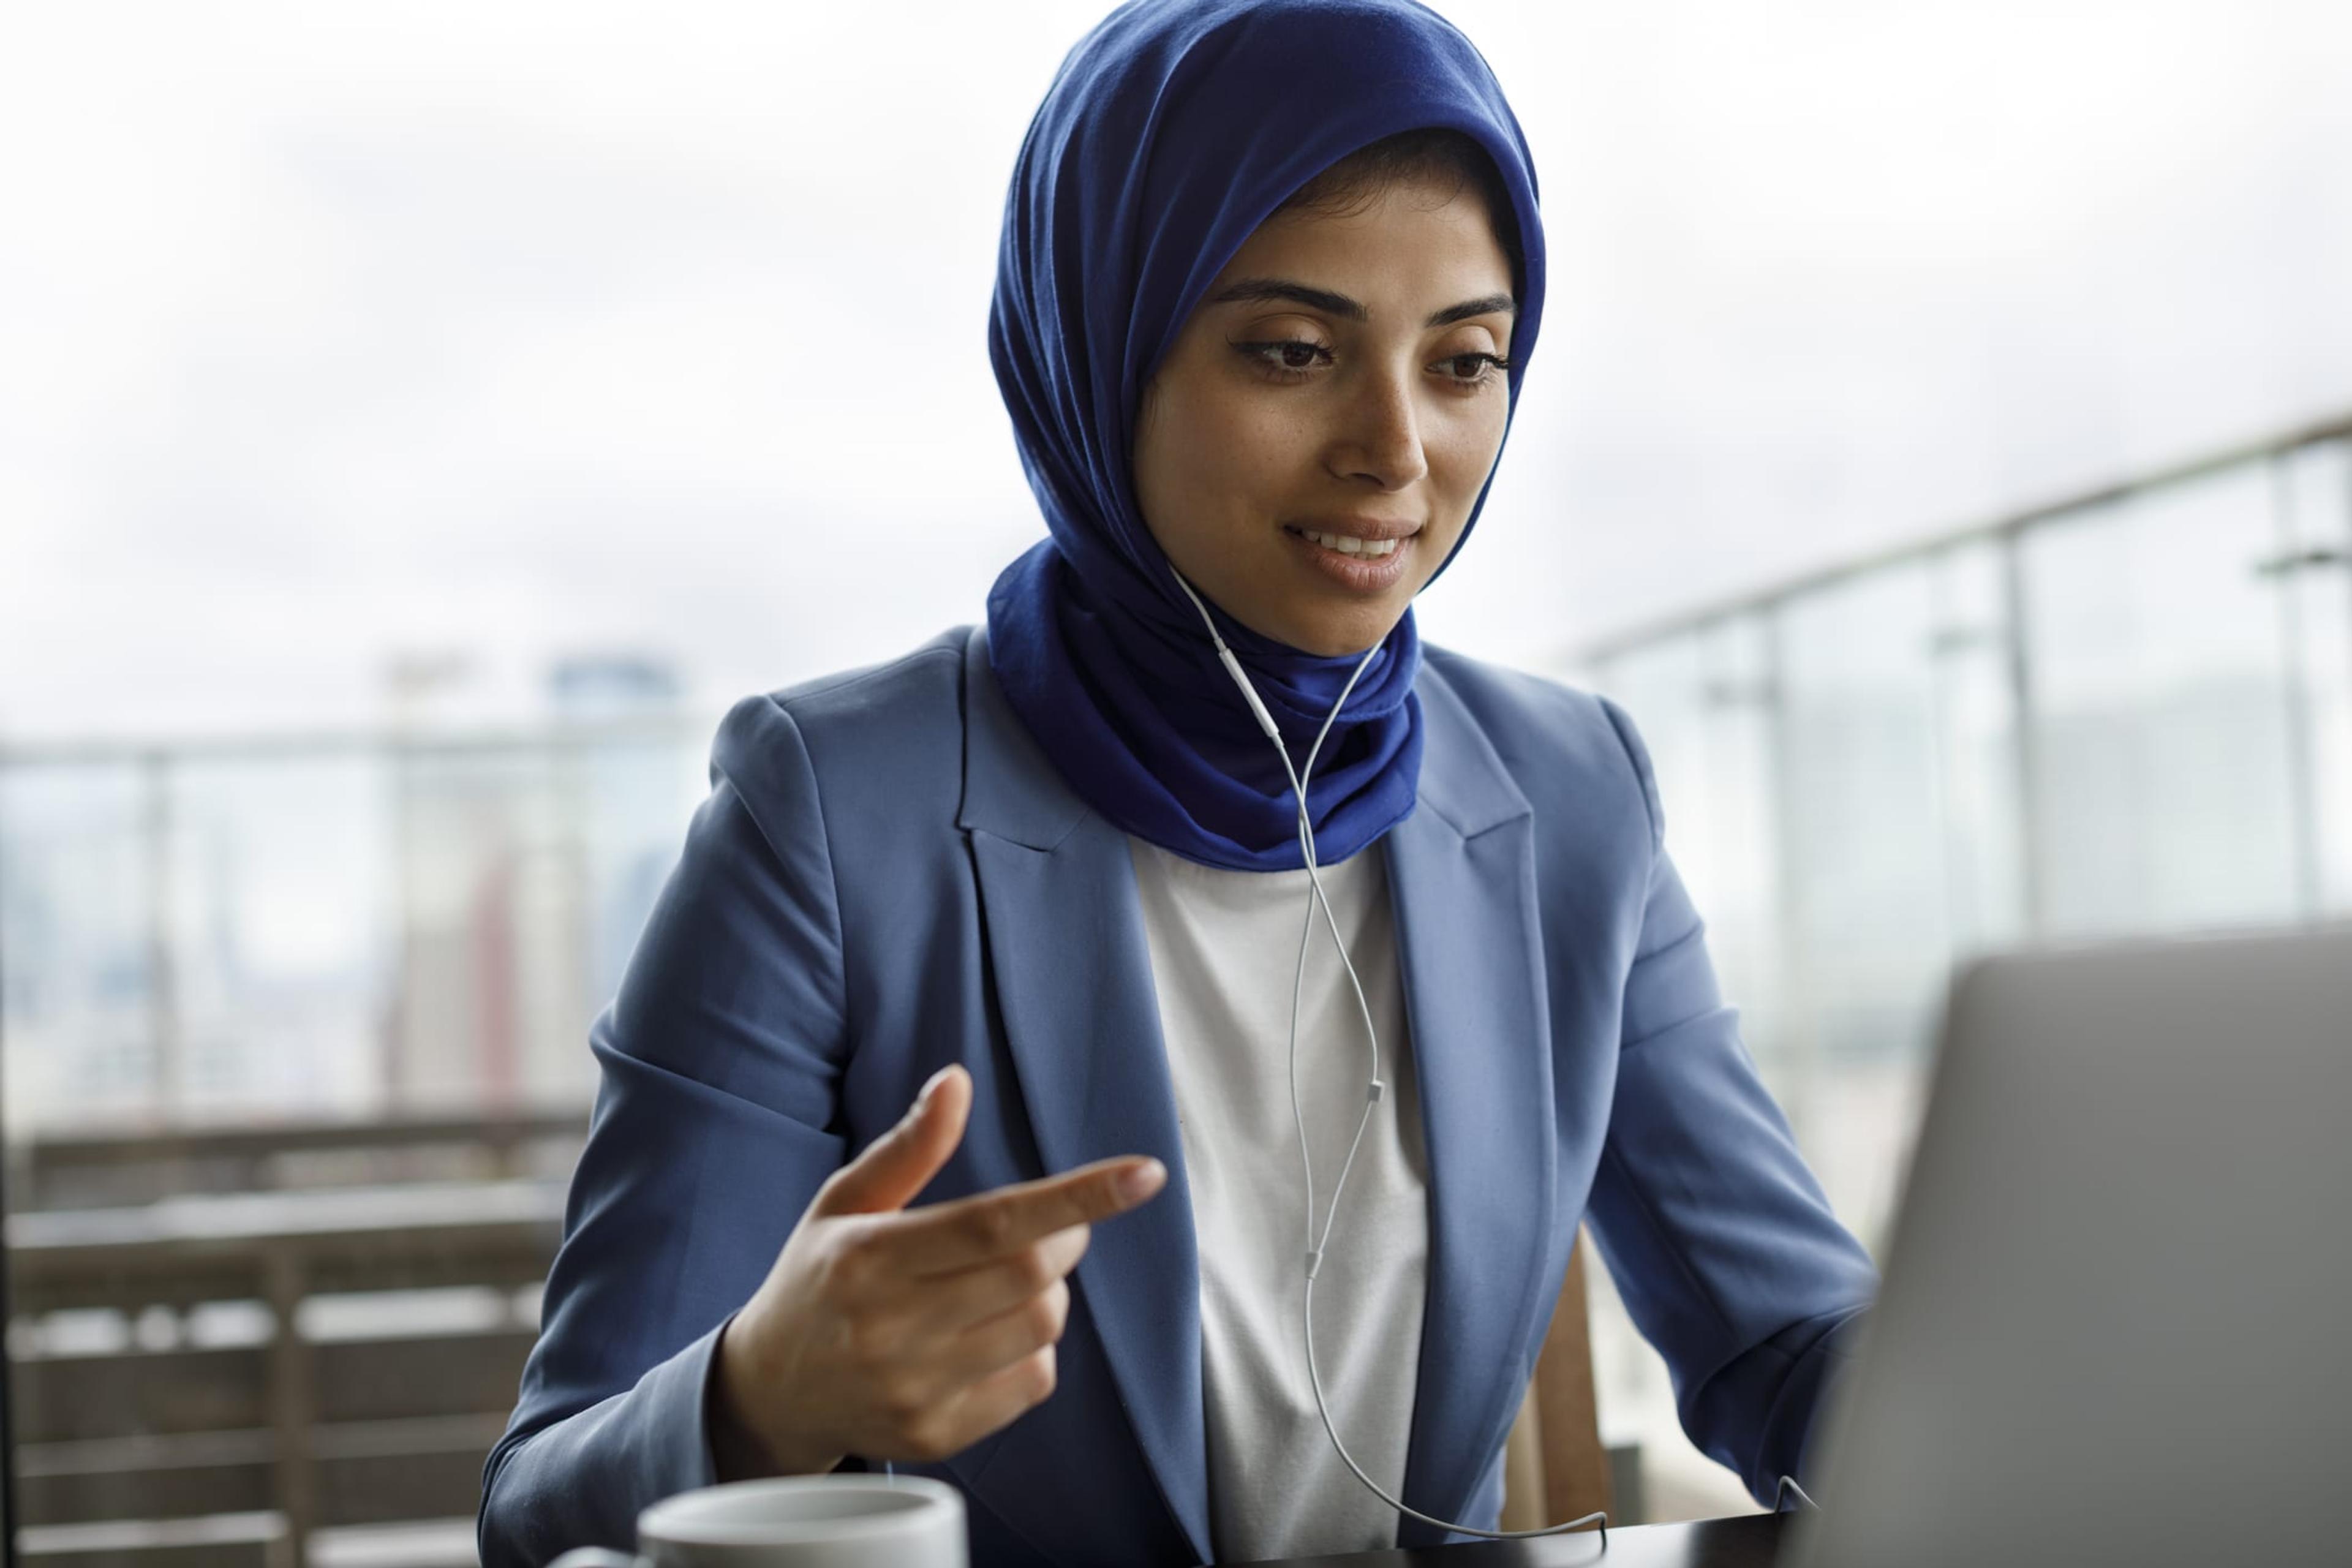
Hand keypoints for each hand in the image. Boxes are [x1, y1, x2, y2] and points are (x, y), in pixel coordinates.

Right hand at [707, 1063, 1167, 1477]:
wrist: (771, 1391)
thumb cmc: (819, 1278)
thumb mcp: (845, 1202)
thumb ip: (909, 1147)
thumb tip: (957, 1081)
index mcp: (869, 1257)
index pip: (994, 1221)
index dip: (1078, 1196)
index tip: (1145, 1174)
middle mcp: (889, 1328)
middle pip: (1032, 1275)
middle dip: (1061, 1240)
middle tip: (1042, 1230)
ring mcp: (913, 1390)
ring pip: (1042, 1327)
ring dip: (1047, 1293)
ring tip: (1004, 1284)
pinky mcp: (935, 1436)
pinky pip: (1033, 1382)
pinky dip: (1033, 1349)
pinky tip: (987, 1337)